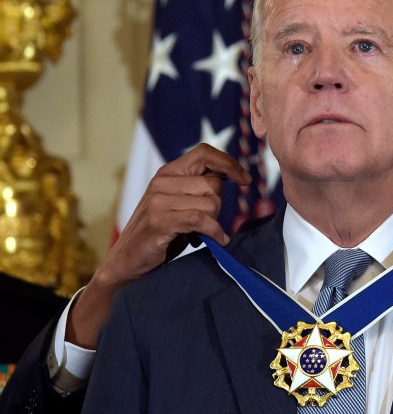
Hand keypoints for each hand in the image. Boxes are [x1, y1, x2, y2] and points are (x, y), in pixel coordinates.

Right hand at [66, 144, 250, 347]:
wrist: (127, 261)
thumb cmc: (160, 233)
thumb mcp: (179, 204)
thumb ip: (198, 188)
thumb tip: (232, 176)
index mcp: (168, 172)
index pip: (204, 152)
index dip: (228, 163)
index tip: (245, 179)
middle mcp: (162, 182)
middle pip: (213, 183)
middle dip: (218, 205)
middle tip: (205, 221)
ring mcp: (159, 200)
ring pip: (211, 202)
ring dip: (213, 221)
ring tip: (199, 231)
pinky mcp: (160, 220)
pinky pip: (202, 219)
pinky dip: (214, 231)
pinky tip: (218, 239)